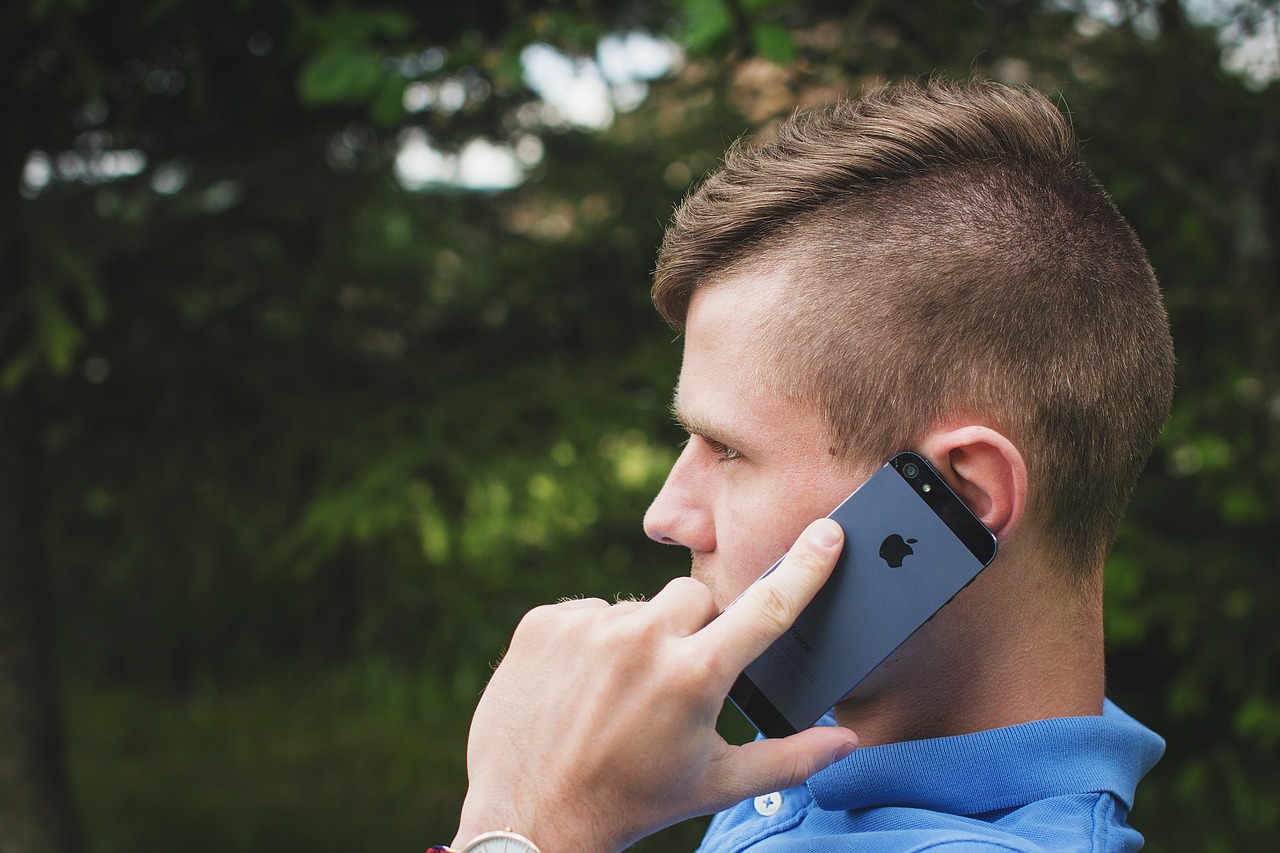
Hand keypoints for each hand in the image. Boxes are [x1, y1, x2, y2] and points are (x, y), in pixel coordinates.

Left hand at [452, 518, 857, 852]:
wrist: (531, 815)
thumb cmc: (633, 801)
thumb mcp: (717, 784)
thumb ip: (790, 759)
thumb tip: (848, 741)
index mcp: (695, 676)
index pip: (766, 608)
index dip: (804, 569)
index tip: (826, 533)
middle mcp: (642, 640)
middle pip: (695, 599)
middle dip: (695, 632)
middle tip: (673, 683)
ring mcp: (588, 627)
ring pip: (640, 608)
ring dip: (639, 640)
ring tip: (617, 695)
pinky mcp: (545, 623)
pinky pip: (589, 612)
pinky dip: (591, 642)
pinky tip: (579, 686)